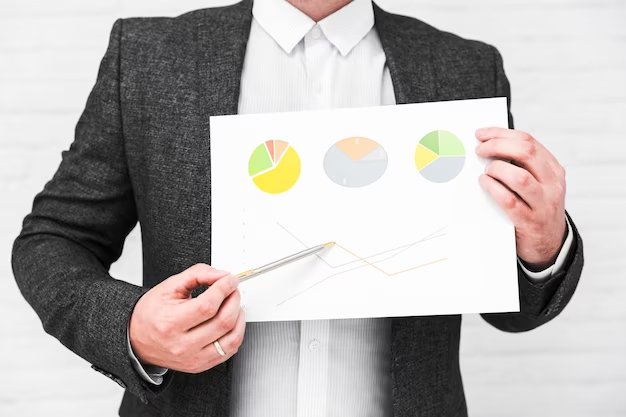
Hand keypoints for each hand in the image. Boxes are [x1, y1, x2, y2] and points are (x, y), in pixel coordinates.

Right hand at [129, 264, 244, 372]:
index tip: (230, 280)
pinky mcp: (200, 365)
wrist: (137, 339)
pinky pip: (229, 351)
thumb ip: (197, 274)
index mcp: (171, 323)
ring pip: (231, 338)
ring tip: (234, 304)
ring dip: (239, 317)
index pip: (207, 306)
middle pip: (222, 322)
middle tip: (233, 289)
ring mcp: (193, 358)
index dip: (224, 289)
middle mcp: (182, 344)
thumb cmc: (152, 312)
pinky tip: (232, 321)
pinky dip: (237, 333)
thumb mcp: (170, 286)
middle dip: (234, 300)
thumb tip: (221, 275)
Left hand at [475, 127, 566, 269]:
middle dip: (497, 146)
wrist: (549, 244)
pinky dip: (494, 189)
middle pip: (525, 153)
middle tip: (480, 150)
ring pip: (520, 177)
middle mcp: (552, 184)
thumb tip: (489, 144)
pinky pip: (510, 201)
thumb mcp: (538, 182)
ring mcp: (543, 203)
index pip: (528, 141)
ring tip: (486, 171)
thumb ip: (521, 165)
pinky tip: (485, 183)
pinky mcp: (530, 221)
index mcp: (553, 169)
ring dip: (497, 169)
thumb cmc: (535, 207)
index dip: (501, 134)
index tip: (482, 134)